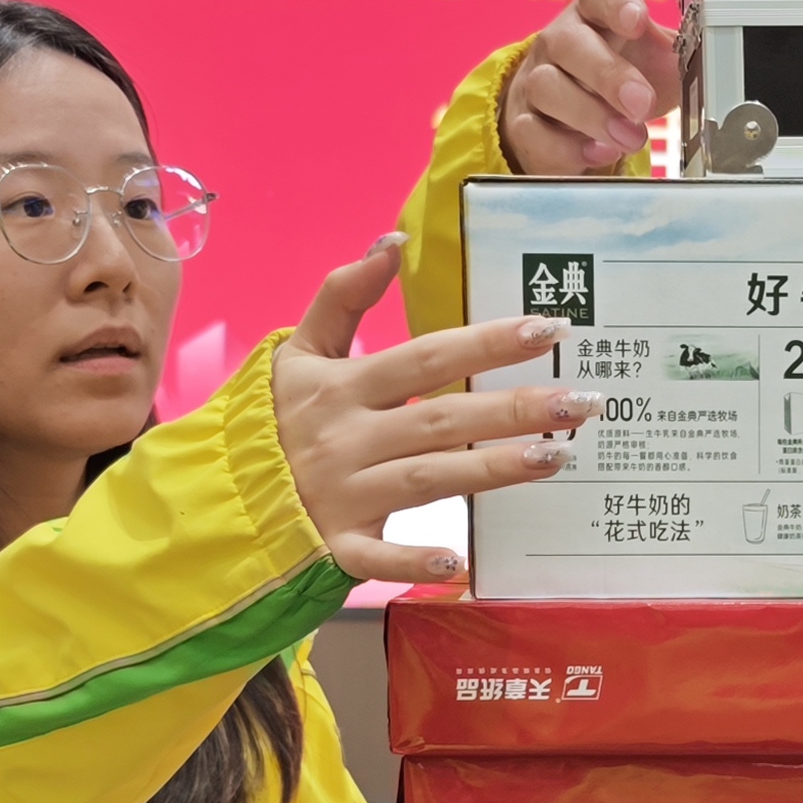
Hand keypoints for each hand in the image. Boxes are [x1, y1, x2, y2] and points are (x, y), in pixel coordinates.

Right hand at [276, 237, 577, 582]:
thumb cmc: (274, 420)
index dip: (486, 343)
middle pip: (443, 419)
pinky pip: (377, 554)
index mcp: (343, 387)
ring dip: (494, 470)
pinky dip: (414, 558)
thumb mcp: (297, 351)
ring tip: (557, 457)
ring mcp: (343, 494)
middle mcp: (347, 438)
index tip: (548, 329)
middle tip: (582, 401)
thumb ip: (343, 296)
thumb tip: (392, 240)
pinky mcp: (336, 546)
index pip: (427, 358)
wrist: (220, 493)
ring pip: (429, 478)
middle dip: (514, 409)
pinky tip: (461, 562)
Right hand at [499, 0, 679, 173]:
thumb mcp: (656, 66)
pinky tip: (597, 154)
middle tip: (641, 104)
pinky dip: (565, 147)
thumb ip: (681, 61)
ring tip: (629, 139)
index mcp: (594, 16)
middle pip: (570, 43)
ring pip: (549, 88)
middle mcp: (559, 42)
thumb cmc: (620, 82)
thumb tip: (709, 66)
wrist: (568, 118)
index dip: (616, 2)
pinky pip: (532, 132)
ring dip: (592, 116)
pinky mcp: (523, 123)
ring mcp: (536, 81)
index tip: (637, 21)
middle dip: (608, 75)